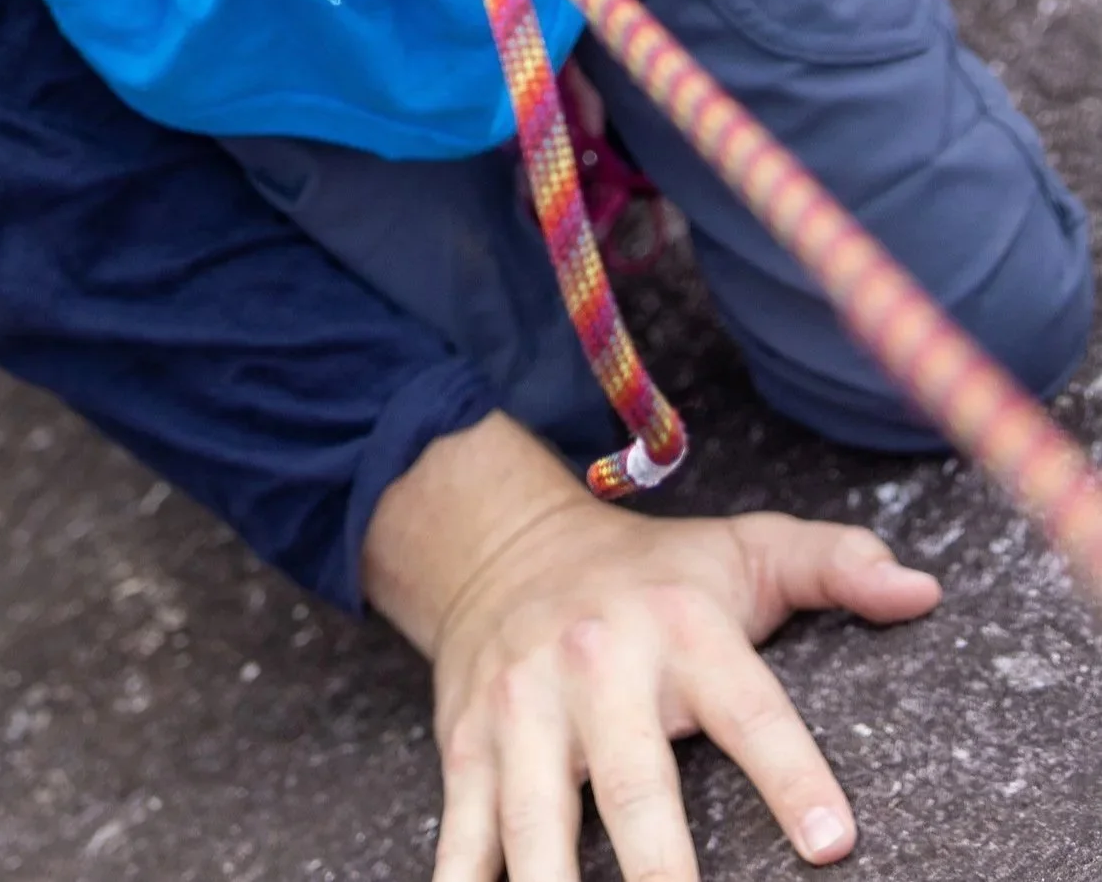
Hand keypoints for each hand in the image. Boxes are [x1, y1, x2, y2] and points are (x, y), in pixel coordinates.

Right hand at [363, 414, 939, 879]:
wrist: (495, 539)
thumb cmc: (644, 573)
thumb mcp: (740, 551)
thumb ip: (832, 565)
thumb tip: (921, 592)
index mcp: (677, 628)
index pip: (748, 710)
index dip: (791, 776)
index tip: (832, 844)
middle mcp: (595, 667)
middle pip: (636, 788)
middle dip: (664, 873)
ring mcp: (522, 711)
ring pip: (540, 821)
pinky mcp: (467, 745)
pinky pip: (464, 831)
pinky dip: (465, 881)